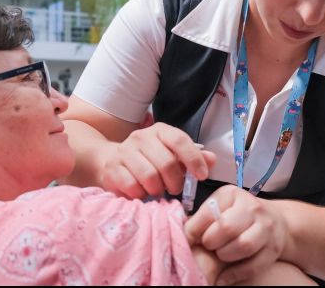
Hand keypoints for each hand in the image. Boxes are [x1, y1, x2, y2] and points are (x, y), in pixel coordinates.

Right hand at [100, 122, 215, 198]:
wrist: (112, 160)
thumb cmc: (149, 160)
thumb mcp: (173, 155)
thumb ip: (194, 158)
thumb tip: (212, 160)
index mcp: (160, 131)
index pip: (180, 140)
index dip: (194, 159)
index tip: (202, 176)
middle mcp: (141, 137)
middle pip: (166, 163)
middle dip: (175, 182)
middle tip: (174, 188)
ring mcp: (125, 151)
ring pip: (150, 176)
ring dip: (158, 189)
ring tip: (157, 189)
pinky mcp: (113, 168)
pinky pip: (133, 186)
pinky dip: (141, 194)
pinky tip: (141, 191)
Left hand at [185, 185, 285, 284]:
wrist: (275, 221)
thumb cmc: (237, 215)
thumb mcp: (219, 207)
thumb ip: (202, 218)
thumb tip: (180, 234)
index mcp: (232, 194)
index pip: (210, 212)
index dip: (194, 230)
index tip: (187, 239)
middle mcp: (252, 207)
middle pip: (227, 228)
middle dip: (211, 242)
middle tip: (207, 247)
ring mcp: (266, 227)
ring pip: (243, 245)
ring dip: (225, 256)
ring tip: (219, 255)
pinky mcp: (273, 248)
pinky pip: (253, 266)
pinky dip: (235, 274)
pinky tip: (224, 277)